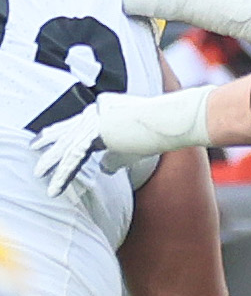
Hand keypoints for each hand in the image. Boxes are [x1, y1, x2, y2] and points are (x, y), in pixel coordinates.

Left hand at [34, 87, 215, 194]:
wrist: (171, 119)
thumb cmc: (160, 132)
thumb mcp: (134, 146)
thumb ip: (115, 155)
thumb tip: (103, 168)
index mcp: (104, 110)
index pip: (77, 124)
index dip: (60, 133)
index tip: (46, 140)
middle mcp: (95, 112)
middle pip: (66, 131)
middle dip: (48, 144)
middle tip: (34, 150)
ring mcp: (94, 120)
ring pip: (66, 145)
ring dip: (51, 162)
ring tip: (40, 175)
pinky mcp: (96, 132)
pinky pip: (74, 156)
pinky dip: (63, 172)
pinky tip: (56, 184)